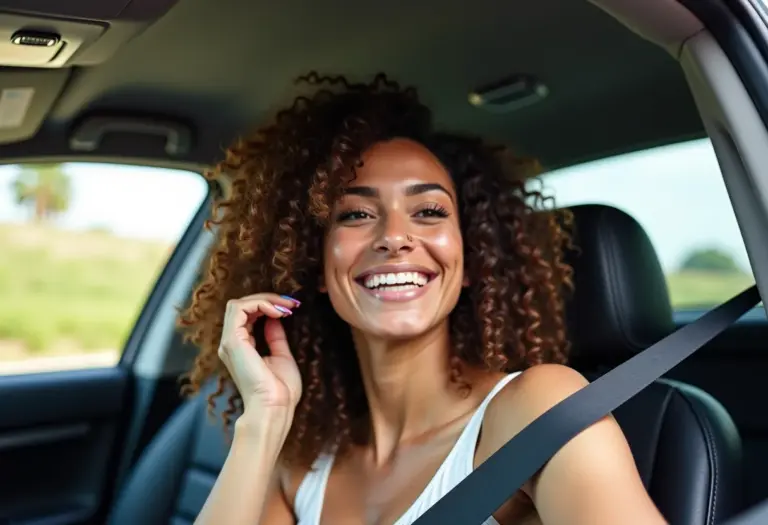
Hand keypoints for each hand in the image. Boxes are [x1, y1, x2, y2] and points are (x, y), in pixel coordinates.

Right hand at [217, 293, 301, 413]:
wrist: (275, 408)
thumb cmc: (280, 391)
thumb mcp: (281, 356)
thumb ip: (275, 337)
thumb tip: (275, 319)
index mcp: (241, 348)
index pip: (247, 315)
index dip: (267, 306)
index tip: (291, 308)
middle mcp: (231, 344)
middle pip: (241, 306)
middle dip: (267, 300)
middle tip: (291, 304)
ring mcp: (229, 342)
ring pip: (238, 304)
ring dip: (264, 300)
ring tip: (285, 306)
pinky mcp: (232, 341)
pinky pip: (240, 309)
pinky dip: (260, 304)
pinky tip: (277, 312)